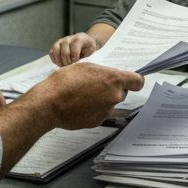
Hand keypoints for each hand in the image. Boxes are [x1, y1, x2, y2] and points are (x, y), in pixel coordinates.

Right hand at [24, 62, 143, 130]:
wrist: (49, 103)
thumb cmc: (64, 81)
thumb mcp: (85, 66)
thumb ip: (102, 72)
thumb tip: (108, 78)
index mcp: (113, 80)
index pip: (138, 81)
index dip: (134, 80)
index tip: (130, 80)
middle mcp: (114, 96)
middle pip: (121, 93)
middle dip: (112, 89)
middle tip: (96, 85)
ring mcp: (106, 111)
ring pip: (109, 103)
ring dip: (101, 100)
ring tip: (83, 95)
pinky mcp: (97, 121)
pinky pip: (100, 113)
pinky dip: (93, 110)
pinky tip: (80, 105)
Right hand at [48, 33, 98, 65]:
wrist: (84, 42)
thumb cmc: (88, 47)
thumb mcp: (91, 49)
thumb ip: (85, 53)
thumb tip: (76, 61)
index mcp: (79, 38)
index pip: (75, 45)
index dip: (75, 55)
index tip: (76, 61)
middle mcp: (69, 38)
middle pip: (64, 49)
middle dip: (67, 60)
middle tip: (70, 66)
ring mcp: (61, 41)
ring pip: (55, 50)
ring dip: (59, 61)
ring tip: (64, 66)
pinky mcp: (55, 46)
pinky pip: (51, 53)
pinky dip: (55, 60)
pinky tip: (60, 64)